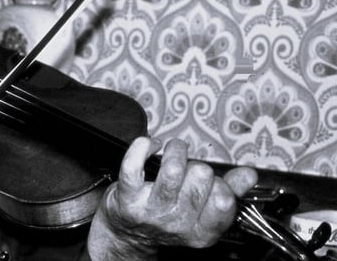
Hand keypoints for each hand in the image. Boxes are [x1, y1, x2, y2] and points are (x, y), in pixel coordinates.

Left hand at [85, 137, 257, 259]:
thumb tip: (249, 175)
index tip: (213, 181)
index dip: (221, 184)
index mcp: (201, 231)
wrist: (127, 233)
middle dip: (197, 166)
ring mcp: (151, 210)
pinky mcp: (127, 197)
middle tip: (188, 169)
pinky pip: (133, 167)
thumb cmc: (167, 216)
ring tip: (173, 151)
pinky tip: (149, 145)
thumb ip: (229, 192)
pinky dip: (142, 148)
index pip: (223, 200)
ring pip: (172, 171)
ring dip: (175, 151)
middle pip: (200, 178)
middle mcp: (177, 223)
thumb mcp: (202, 212)